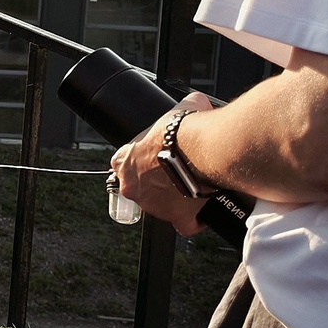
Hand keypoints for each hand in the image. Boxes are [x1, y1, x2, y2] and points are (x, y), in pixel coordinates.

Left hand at [112, 92, 215, 236]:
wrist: (202, 150)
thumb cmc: (185, 130)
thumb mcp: (179, 110)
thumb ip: (182, 108)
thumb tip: (197, 102)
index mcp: (125, 161)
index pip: (124, 165)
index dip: (142, 163)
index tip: (156, 160)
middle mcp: (133, 186)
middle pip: (143, 189)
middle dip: (159, 183)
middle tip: (179, 173)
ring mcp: (154, 205)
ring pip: (162, 207)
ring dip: (176, 199)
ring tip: (195, 186)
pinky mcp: (177, 217)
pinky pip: (184, 225)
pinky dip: (194, 220)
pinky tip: (203, 210)